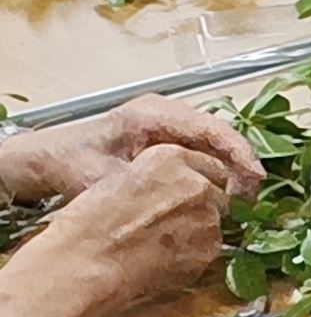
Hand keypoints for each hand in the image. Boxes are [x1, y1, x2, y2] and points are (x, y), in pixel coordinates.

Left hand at [0, 94, 261, 207]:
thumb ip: (144, 185)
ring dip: (231, 173)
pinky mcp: (169, 144)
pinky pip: (204, 156)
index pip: (209, 127)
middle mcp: (167, 116)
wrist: (49, 159)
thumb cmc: (71, 160)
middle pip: (219, 136)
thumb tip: (186, 201)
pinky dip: (217, 176)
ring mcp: (170, 129)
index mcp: (153, 114)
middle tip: (250, 199)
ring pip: (215, 147)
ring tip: (240, 203)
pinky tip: (222, 198)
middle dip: (240, 166)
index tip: (256, 177)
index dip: (238, 151)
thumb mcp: (104, 176)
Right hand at [8, 146, 233, 316]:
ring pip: (213, 223)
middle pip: (215, 194)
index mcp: (170, 157)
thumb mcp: (118, 181)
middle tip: (167, 225)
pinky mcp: (210, 248)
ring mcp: (207, 216)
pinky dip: (193, 255)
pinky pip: (209, 249)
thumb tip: (169, 191)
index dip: (192, 183)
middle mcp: (196, 183)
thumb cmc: (86, 226)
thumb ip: (155, 180)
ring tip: (158, 246)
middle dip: (198, 207)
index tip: (181, 195)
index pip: (206, 164)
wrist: (85, 263)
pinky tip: (162, 261)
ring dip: (196, 232)